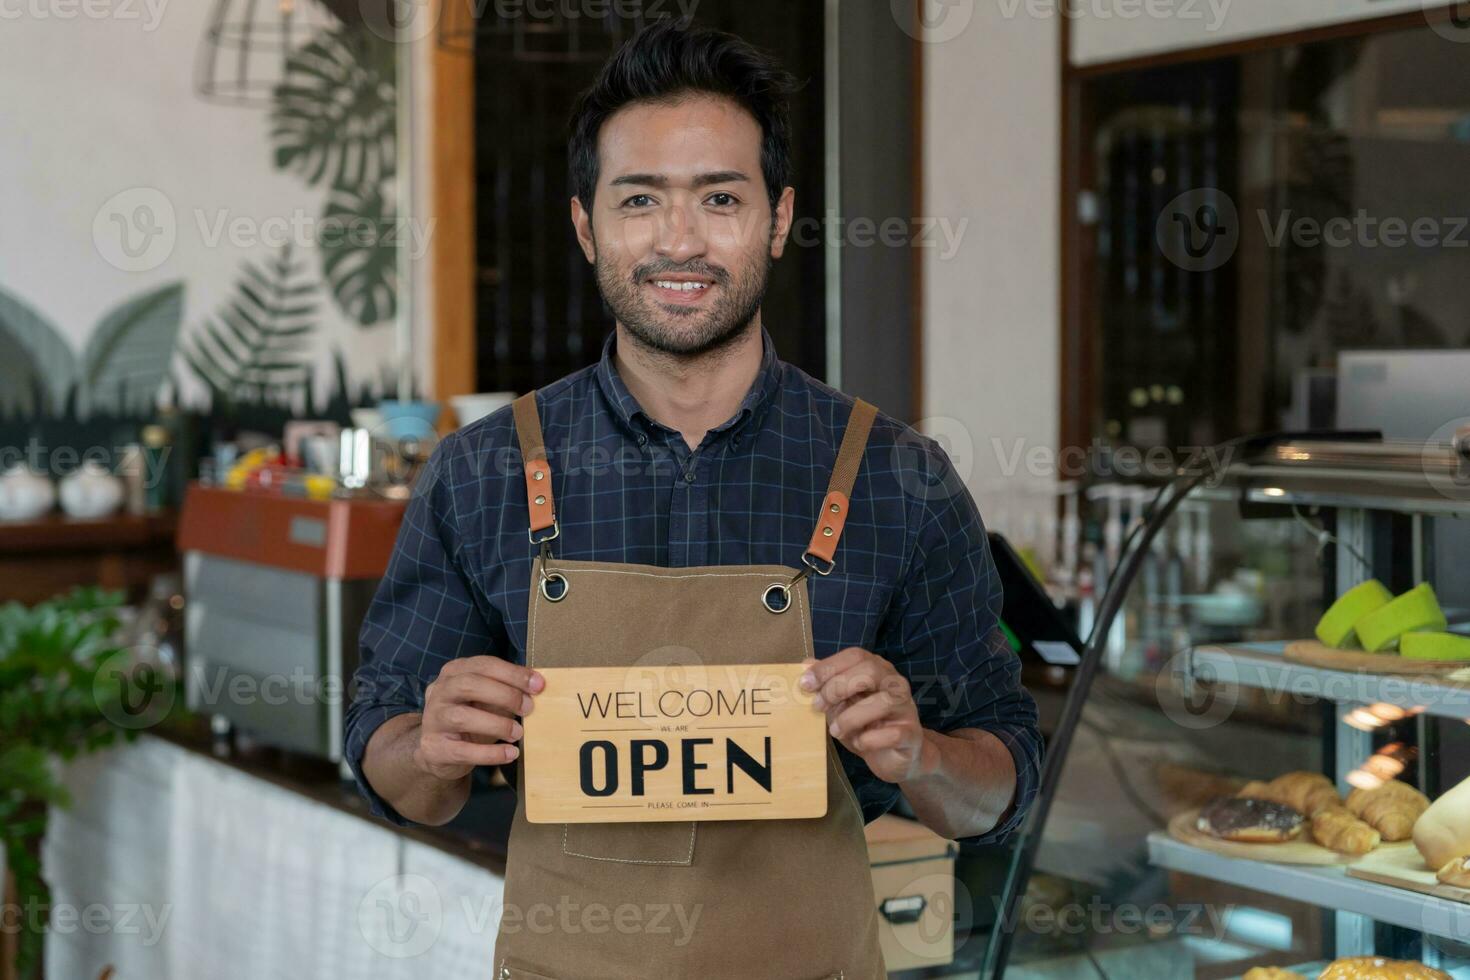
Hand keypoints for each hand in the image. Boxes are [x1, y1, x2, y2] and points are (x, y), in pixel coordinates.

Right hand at [412, 656, 543, 781]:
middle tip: (529, 708)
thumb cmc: (471, 718)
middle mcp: (439, 692)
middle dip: (504, 695)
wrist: (440, 751)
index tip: (538, 685)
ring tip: (518, 733)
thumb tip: (537, 687)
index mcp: (454, 672)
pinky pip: (463, 751)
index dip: (513, 673)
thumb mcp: (487, 699)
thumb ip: (507, 690)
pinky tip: (510, 753)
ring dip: (497, 724)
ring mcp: (433, 719)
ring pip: (462, 717)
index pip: (483, 665)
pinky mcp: (434, 748)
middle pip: (469, 684)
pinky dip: (490, 753)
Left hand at [799, 648, 933, 784]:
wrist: (895, 757)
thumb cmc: (866, 726)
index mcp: (878, 669)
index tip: (806, 684)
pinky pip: (891, 734)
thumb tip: (805, 664)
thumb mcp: (842, 704)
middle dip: (838, 687)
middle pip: (869, 670)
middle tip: (818, 706)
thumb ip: (827, 684)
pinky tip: (860, 743)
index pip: (855, 656)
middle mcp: (895, 683)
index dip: (828, 667)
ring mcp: (906, 707)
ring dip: (850, 718)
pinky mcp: (911, 734)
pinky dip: (868, 740)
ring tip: (836, 731)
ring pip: (882, 702)